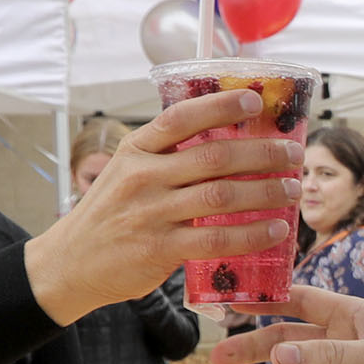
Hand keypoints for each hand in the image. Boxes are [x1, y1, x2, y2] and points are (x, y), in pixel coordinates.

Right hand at [24, 90, 301, 325]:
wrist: (70, 263)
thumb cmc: (109, 214)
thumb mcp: (126, 172)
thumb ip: (166, 157)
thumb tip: (226, 141)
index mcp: (135, 149)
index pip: (182, 117)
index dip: (221, 105)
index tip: (255, 101)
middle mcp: (143, 176)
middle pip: (214, 157)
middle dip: (262, 153)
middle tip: (293, 154)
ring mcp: (151, 212)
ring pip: (222, 195)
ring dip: (265, 192)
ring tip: (292, 190)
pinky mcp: (159, 249)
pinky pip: (216, 239)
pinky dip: (251, 234)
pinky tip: (274, 230)